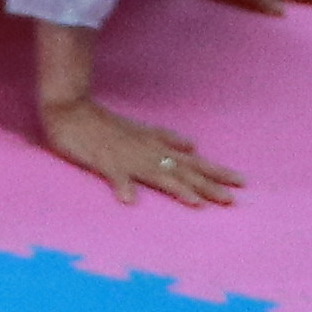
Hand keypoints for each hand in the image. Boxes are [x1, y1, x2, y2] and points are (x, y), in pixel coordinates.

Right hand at [36, 89, 241, 206]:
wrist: (69, 108)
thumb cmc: (103, 122)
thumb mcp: (139, 129)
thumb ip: (165, 137)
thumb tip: (192, 145)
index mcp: (155, 145)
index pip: (193, 161)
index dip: (216, 171)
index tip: (242, 182)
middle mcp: (147, 151)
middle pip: (182, 171)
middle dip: (207, 185)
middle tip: (231, 200)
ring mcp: (126, 157)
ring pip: (157, 174)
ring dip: (177, 188)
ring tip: (198, 203)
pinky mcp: (102, 161)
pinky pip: (114, 176)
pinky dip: (123, 186)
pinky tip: (130, 200)